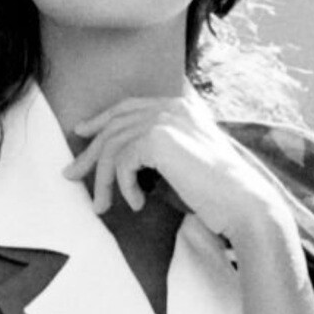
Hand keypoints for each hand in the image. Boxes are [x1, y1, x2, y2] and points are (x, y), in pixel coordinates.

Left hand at [66, 93, 294, 249]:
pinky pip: (121, 162)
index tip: (82, 133)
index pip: (128, 107)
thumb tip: (119, 166)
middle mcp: (171, 106)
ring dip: (102, 181)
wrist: (243, 203)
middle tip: (70, 176)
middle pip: (114, 124)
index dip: (101, 120)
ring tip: (102, 207)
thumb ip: (155, 156)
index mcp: (179, 106)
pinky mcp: (159, 139)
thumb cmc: (216, 194)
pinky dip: (122, 187)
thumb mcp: (181, 167)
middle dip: (89, 152)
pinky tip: (138, 204)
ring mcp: (165, 119)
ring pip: (113, 146)